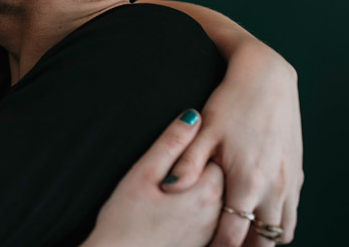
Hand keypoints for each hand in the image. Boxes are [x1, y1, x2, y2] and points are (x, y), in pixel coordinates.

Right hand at [84, 110, 222, 246]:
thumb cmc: (125, 219)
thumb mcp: (142, 174)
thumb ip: (170, 144)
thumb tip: (193, 115)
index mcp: (204, 192)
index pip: (218, 156)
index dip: (201, 148)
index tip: (183, 149)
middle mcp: (216, 215)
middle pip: (223, 179)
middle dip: (206, 168)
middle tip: (176, 168)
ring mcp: (210, 234)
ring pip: (219, 201)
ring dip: (204, 190)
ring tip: (174, 190)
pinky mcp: (201, 246)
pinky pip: (211, 221)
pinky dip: (202, 212)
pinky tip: (177, 212)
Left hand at [162, 41, 302, 245]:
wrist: (267, 79)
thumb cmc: (231, 102)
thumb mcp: (204, 130)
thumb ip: (187, 162)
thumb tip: (168, 188)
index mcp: (248, 181)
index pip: (233, 235)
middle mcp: (275, 187)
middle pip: (262, 241)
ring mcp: (291, 182)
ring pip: (283, 231)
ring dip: (263, 239)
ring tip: (240, 239)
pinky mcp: (298, 174)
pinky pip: (293, 213)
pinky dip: (277, 223)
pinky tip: (258, 218)